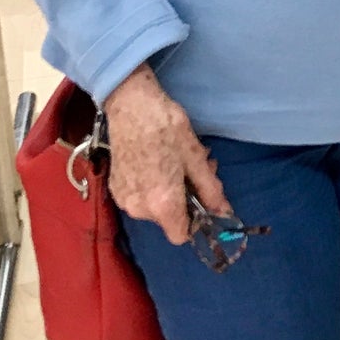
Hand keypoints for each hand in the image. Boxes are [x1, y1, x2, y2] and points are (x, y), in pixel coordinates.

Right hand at [102, 65, 231, 244]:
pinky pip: (140, 198)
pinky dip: (151, 186)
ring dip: (170, 190)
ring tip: (176, 160)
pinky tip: (156, 160)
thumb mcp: (195, 157)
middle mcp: (139, 209)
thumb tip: (225, 213)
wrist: (130, 104)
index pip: (181, 236)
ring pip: (155, 208)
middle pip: (169, 219)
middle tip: (196, 167)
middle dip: (185, 198)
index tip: (200, 198)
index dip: (195, 221)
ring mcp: (124, 199)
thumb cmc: (166, 126)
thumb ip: (211, 190)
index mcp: (162, 204)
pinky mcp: (115, 188)